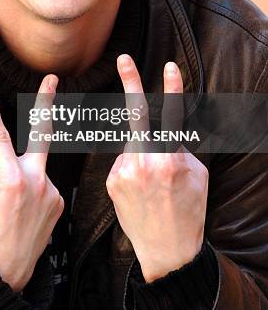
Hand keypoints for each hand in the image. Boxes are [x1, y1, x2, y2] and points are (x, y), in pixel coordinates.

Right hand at [0, 75, 63, 291]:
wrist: (5, 274)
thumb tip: (1, 164)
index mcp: (12, 179)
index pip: (0, 139)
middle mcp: (37, 180)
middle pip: (42, 134)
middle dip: (47, 103)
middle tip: (54, 78)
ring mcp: (52, 191)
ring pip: (31, 171)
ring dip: (19, 179)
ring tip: (9, 211)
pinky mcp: (60, 202)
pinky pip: (40, 187)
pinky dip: (29, 193)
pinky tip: (22, 213)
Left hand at [106, 55, 208, 281]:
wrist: (166, 250)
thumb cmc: (188, 211)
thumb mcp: (197, 176)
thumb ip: (180, 149)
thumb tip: (168, 132)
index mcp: (170, 159)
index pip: (171, 115)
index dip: (172, 88)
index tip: (169, 66)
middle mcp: (145, 161)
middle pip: (136, 114)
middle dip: (130, 82)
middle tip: (123, 59)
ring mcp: (125, 171)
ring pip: (132, 144)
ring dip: (141, 153)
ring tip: (151, 185)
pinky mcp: (112, 180)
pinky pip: (123, 162)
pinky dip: (132, 168)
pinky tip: (140, 191)